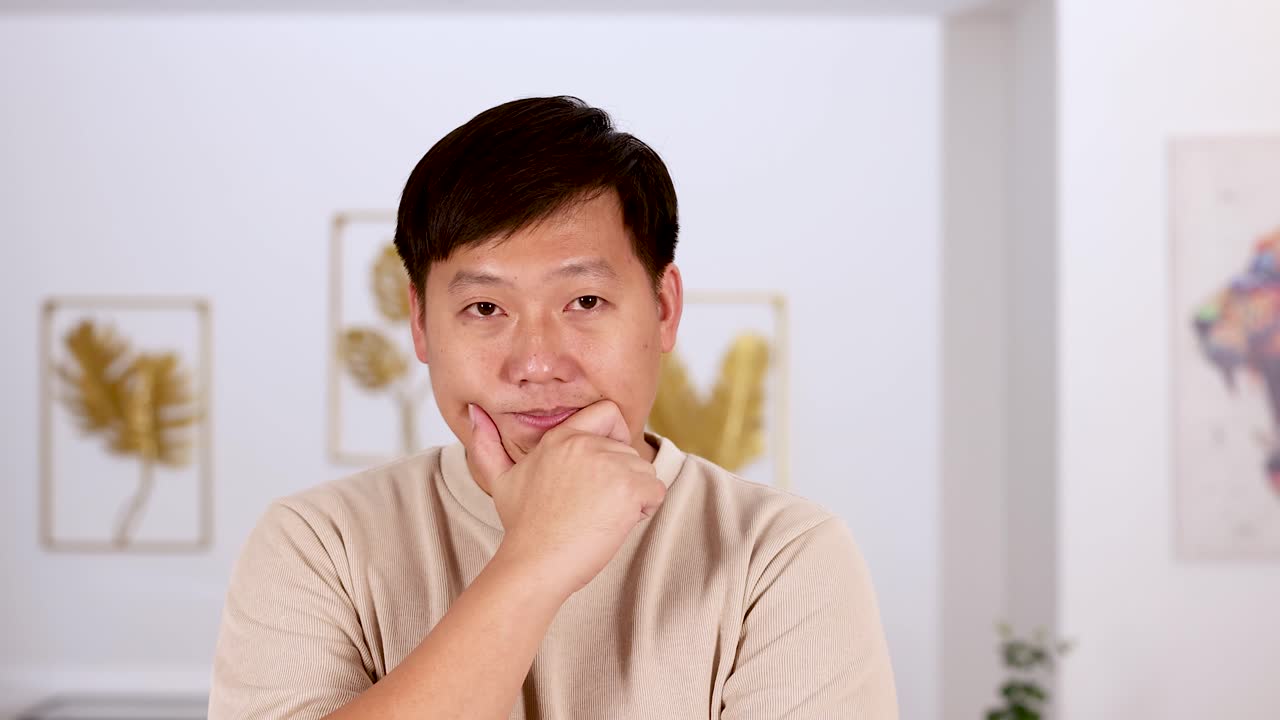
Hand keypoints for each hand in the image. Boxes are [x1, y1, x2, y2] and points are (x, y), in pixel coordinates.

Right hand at [466, 400, 666, 597]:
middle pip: (630, 449)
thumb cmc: (522, 527)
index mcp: (562, 436)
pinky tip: (613, 525)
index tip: (603, 465)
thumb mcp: (500, 480)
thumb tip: (474, 412)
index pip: (609, 412)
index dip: (615, 435)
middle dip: (621, 478)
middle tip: (590, 506)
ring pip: (644, 472)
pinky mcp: (628, 488)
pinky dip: (643, 511)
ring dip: (632, 497)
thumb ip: (487, 444)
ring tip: (598, 517)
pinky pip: (655, 492)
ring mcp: (609, 463)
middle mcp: (587, 443)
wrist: (534, 563)